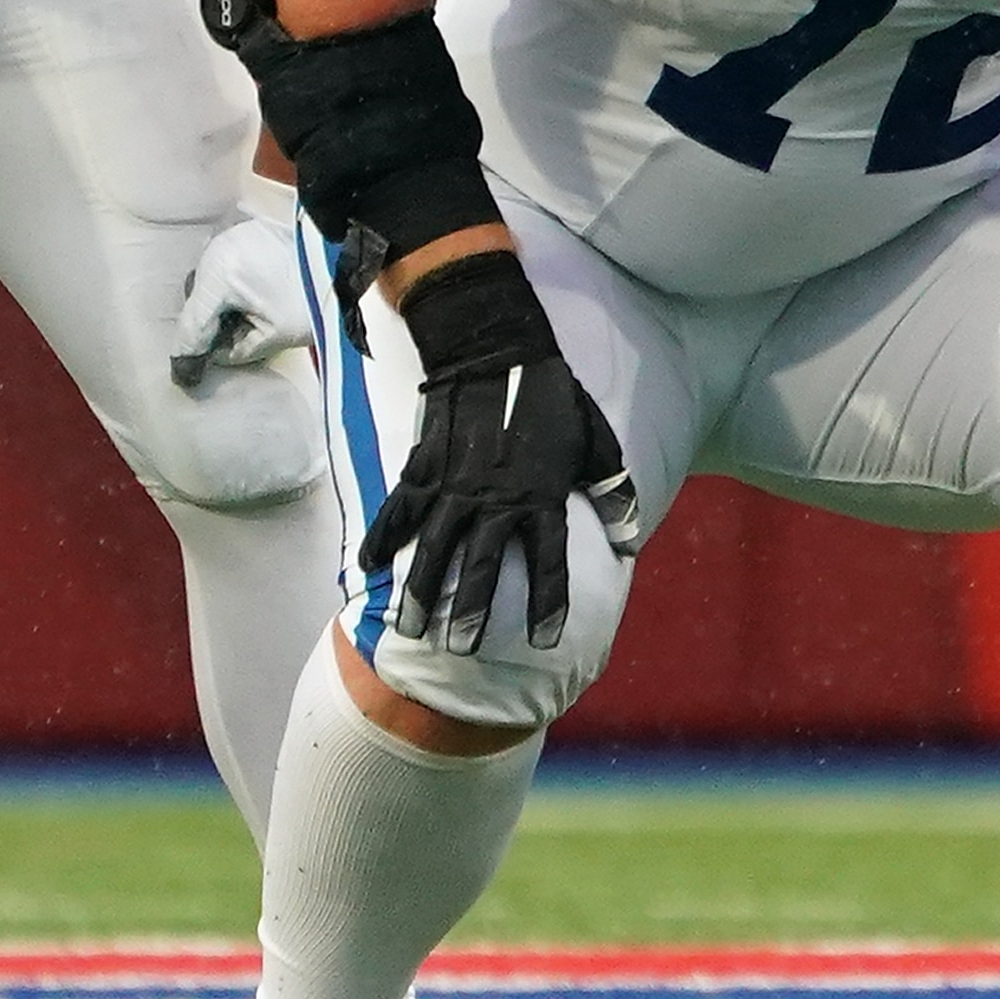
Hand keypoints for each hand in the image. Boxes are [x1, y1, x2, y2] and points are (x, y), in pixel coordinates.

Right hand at [171, 187, 314, 390]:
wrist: (349, 259)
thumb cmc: (315, 298)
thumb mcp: (273, 337)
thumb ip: (236, 350)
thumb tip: (216, 354)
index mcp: (220, 275)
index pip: (192, 324)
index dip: (188, 355)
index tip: (185, 377)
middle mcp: (217, 250)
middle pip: (197, 302)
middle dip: (207, 330)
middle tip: (218, 354)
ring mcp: (232, 236)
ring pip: (210, 283)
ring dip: (219, 308)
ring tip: (242, 328)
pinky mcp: (248, 232)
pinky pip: (227, 266)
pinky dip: (232, 289)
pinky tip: (251, 304)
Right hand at [356, 251, 640, 652]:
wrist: (493, 348)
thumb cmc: (552, 396)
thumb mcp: (596, 441)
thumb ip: (613, 491)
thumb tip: (631, 537)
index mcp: (540, 496)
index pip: (548, 563)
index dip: (548, 605)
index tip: (546, 642)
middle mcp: (495, 499)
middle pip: (481, 566)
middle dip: (471, 611)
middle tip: (462, 650)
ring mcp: (453, 485)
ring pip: (433, 548)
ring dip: (421, 590)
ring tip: (411, 629)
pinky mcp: (422, 468)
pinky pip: (398, 510)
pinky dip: (381, 539)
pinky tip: (368, 569)